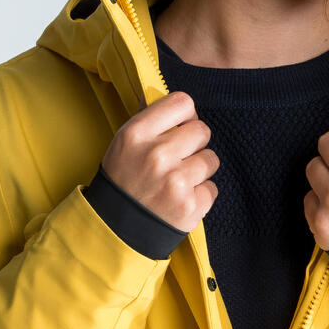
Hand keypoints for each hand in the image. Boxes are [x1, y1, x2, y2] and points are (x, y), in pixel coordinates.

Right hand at [102, 91, 218, 233]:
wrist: (116, 228)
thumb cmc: (123, 180)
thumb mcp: (124, 143)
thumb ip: (150, 120)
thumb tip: (174, 99)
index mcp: (137, 134)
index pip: (182, 103)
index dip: (186, 116)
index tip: (180, 128)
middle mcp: (157, 155)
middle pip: (202, 131)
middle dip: (194, 144)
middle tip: (178, 159)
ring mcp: (175, 182)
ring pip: (211, 160)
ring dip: (199, 171)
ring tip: (178, 182)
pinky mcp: (189, 206)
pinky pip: (212, 189)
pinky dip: (200, 196)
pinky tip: (180, 200)